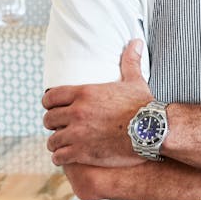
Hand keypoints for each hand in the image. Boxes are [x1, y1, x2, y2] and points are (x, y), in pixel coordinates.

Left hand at [43, 39, 152, 167]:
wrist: (152, 130)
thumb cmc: (144, 106)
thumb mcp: (135, 81)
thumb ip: (130, 62)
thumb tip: (136, 42)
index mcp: (84, 93)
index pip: (50, 97)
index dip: (49, 104)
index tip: (54, 108)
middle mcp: (77, 112)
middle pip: (48, 119)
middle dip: (53, 124)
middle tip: (60, 128)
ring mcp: (78, 133)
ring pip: (52, 140)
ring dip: (56, 143)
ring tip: (62, 145)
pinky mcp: (83, 152)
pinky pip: (59, 156)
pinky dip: (61, 157)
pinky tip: (66, 157)